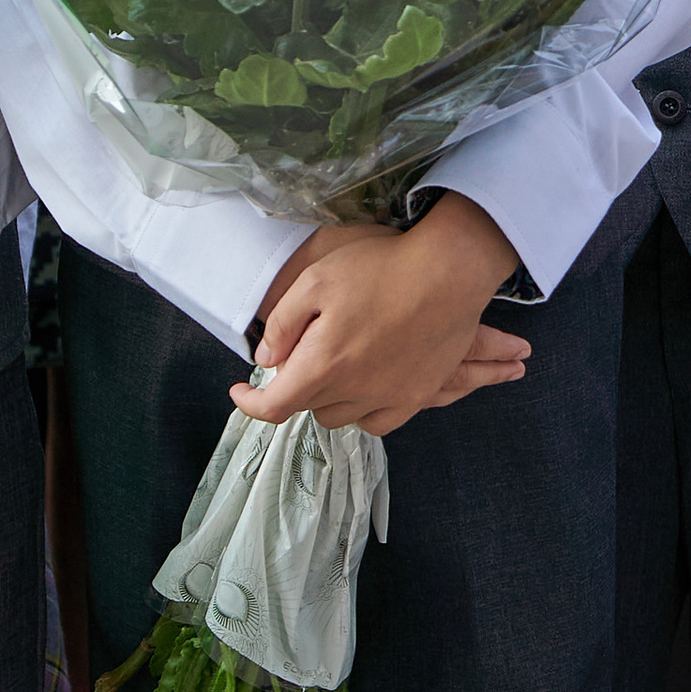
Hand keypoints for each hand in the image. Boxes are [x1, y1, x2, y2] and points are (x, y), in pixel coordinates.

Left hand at [235, 197, 530, 439]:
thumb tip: (266, 360)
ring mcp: (388, 397)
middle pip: (308, 407)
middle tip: (303, 354)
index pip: (273, 407)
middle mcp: (353, 391)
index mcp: (322, 365)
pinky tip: (364, 388)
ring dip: (328, 399)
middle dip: (295, 386)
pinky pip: (378, 423)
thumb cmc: (381, 268)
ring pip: (341, 417)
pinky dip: (362, 411)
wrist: (449, 271)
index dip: (249, 404)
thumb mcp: (315, 280)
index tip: (240, 391)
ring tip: (334, 368)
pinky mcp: (416, 395)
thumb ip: (282, 324)